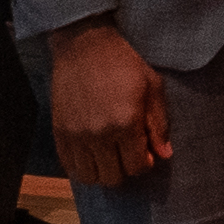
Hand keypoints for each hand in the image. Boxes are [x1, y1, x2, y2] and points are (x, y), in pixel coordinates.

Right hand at [46, 16, 173, 187]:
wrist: (84, 46)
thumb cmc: (123, 63)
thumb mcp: (152, 87)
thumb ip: (159, 124)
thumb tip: (164, 154)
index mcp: (125, 124)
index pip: (136, 167)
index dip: (144, 163)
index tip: (145, 151)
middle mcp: (98, 135)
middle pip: (112, 178)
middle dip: (124, 169)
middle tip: (127, 152)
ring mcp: (76, 135)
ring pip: (89, 177)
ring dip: (102, 171)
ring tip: (108, 155)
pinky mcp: (59, 132)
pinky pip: (68, 166)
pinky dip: (81, 166)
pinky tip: (91, 152)